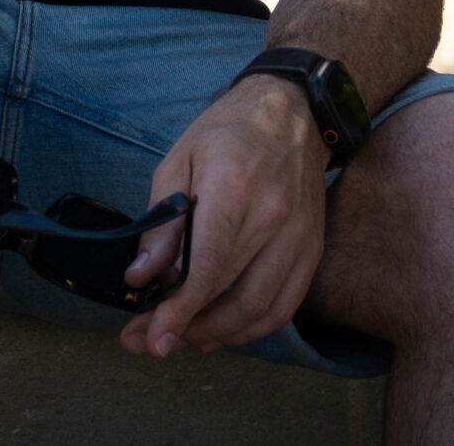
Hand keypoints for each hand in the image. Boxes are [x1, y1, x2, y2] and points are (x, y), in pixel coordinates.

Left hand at [120, 74, 327, 357]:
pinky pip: (284, 306)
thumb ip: (161, 224)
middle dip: (187, 329)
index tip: (155, 340)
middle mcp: (272, 218)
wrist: (293, 112)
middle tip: (152, 342)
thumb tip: (142, 278)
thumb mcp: (178, 162)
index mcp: (233, 189)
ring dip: (219, 336)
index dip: (180, 312)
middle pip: (231, 296)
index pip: (208, 267)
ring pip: (260, 310)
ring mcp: (298, 238)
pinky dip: (252, 328)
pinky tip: (221, 332)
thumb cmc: (227, 132)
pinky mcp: (311, 250)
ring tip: (182, 340)